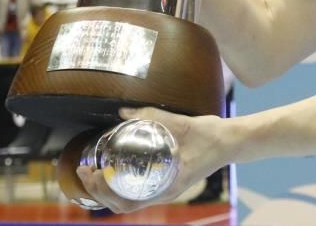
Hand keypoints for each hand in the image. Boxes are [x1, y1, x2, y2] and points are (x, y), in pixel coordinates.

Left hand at [76, 107, 229, 213]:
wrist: (231, 142)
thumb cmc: (210, 136)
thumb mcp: (181, 123)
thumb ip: (152, 115)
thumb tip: (123, 111)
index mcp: (167, 185)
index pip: (128, 201)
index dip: (105, 191)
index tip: (93, 173)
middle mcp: (164, 192)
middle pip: (123, 205)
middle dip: (98, 191)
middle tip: (84, 171)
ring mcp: (165, 188)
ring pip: (128, 200)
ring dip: (107, 190)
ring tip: (93, 172)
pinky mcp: (166, 181)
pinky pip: (138, 191)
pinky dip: (120, 185)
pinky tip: (113, 169)